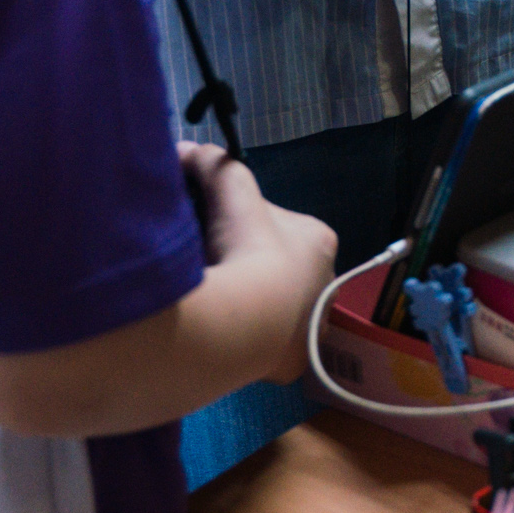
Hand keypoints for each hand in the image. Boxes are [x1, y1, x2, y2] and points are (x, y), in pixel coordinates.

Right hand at [184, 146, 339, 381]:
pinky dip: (247, 337)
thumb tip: (187, 149)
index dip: (247, 224)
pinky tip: (223, 332)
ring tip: (214, 301)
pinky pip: (268, 345)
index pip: (282, 225)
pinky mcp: (294, 363)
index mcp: (319, 240)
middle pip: (281, 268)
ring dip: (252, 304)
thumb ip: (213, 163)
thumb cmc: (246, 250)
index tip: (219, 231)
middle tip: (213, 267)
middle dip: (252, 265)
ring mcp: (312, 327)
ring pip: (277, 307)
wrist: (246, 321)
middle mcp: (326, 283)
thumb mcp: (230, 191)